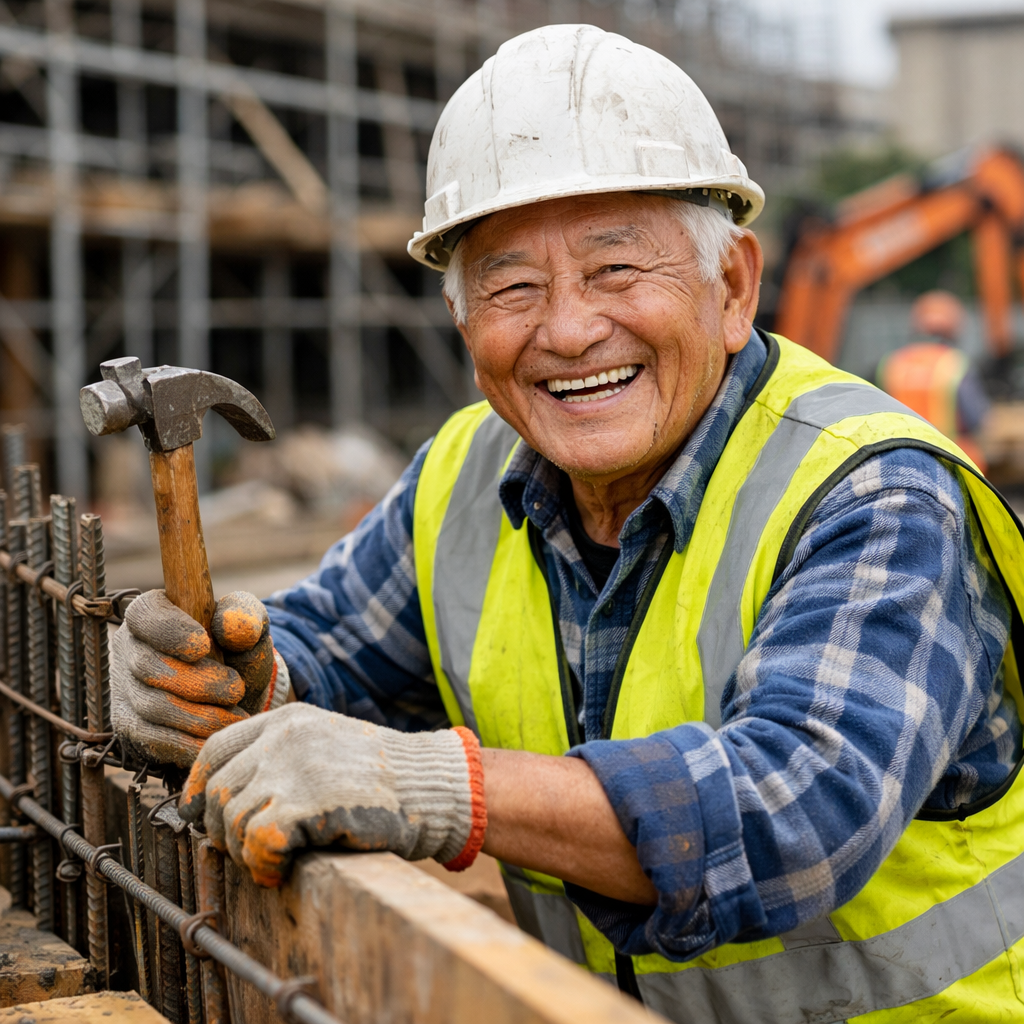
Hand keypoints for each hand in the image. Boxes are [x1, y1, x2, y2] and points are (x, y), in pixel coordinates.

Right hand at [111, 590, 289, 768]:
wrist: (236, 696)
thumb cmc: (238, 652)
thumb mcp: (249, 629)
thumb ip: (246, 616)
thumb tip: (232, 623)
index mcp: (154, 612)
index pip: (146, 614)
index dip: (169, 631)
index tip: (202, 647)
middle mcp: (130, 648)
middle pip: (148, 667)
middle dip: (198, 683)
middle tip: (236, 690)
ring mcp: (125, 688)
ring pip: (151, 707)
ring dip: (199, 716)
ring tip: (236, 717)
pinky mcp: (129, 725)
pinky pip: (151, 739)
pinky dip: (188, 742)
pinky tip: (216, 738)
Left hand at [178, 703, 485, 886]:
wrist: (431, 787)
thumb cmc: (379, 778)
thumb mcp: (325, 746)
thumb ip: (279, 759)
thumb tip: (216, 801)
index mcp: (288, 720)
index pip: (215, 749)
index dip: (197, 788)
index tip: (198, 814)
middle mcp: (286, 736)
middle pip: (218, 792)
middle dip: (224, 831)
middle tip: (252, 851)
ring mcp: (296, 767)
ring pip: (233, 821)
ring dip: (247, 853)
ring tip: (275, 861)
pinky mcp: (309, 802)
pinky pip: (257, 843)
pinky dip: (263, 864)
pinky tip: (283, 868)